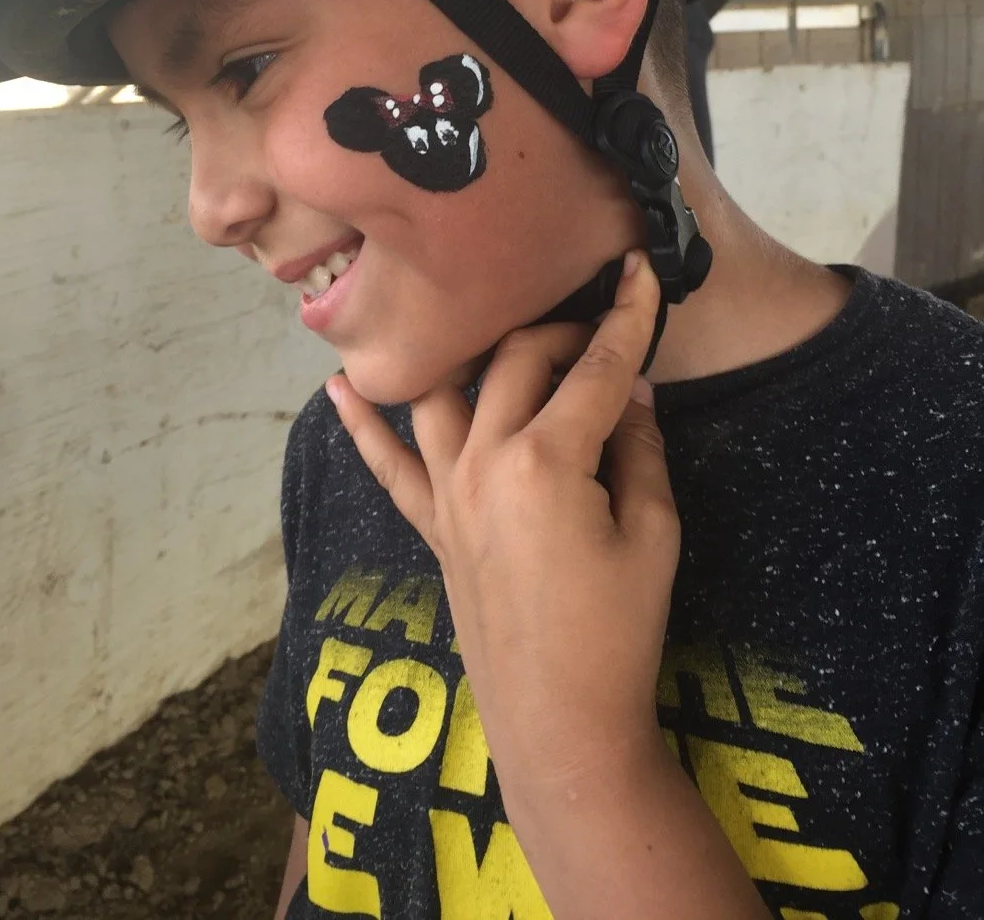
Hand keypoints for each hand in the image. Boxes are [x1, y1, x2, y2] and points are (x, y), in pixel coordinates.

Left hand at [325, 250, 679, 808]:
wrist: (560, 719)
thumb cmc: (618, 631)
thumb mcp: (653, 534)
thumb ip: (638, 449)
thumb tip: (630, 388)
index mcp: (549, 460)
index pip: (597, 368)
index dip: (627, 317)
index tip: (640, 271)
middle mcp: (486, 460)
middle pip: (518, 360)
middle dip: (561, 331)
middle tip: (598, 333)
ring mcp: (448, 491)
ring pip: (447, 390)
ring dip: (474, 353)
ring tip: (506, 338)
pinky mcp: (430, 523)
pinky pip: (385, 464)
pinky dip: (360, 425)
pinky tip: (335, 388)